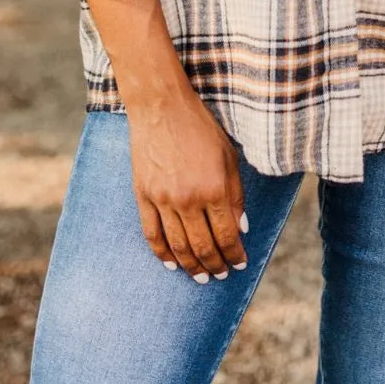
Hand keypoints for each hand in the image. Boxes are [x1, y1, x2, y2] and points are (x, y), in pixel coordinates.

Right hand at [128, 86, 248, 282]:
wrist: (161, 107)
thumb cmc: (200, 127)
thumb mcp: (228, 156)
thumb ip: (236, 194)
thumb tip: (241, 228)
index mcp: (215, 188)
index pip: (227, 235)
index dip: (235, 255)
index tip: (239, 264)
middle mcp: (189, 199)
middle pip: (203, 247)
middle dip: (215, 265)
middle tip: (221, 275)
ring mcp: (163, 199)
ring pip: (178, 246)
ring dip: (191, 266)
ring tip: (200, 276)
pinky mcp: (143, 196)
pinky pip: (152, 234)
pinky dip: (162, 253)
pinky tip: (171, 263)